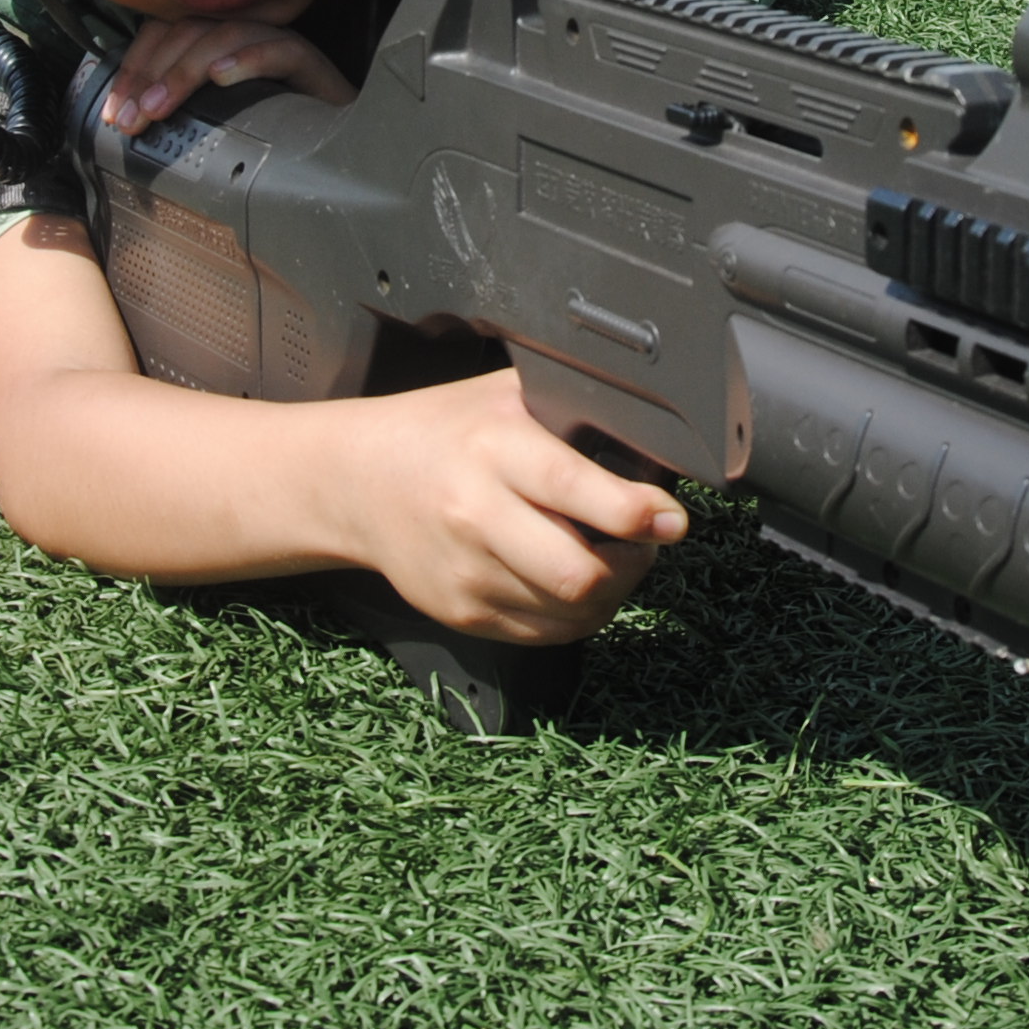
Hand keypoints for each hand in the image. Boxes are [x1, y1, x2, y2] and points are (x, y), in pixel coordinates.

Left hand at [98, 17, 357, 130]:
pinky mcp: (312, 63)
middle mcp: (246, 36)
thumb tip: (132, 128)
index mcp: (219, 46)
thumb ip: (185, 116)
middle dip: (151, 75)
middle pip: (189, 30)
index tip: (114, 112)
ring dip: (184, 71)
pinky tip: (222, 78)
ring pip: (224, 35)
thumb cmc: (280, 140)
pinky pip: (278, 49)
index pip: (166, 33)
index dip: (135, 67)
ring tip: (161, 107)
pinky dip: (246, 59)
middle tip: (132, 119)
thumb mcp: (220, 127)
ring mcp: (279, 45)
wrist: (347, 149)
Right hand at [334, 369, 689, 643]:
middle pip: (580, 574)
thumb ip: (571, 408)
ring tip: (613, 557)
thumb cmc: (443, 430)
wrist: (357, 481)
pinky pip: (545, 634)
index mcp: (494, 449)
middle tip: (645, 540)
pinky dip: (576, 615)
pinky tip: (576, 580)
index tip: (671, 518)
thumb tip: (654, 432)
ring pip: (570, 612)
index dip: (637, 512)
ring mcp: (466, 573)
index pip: (577, 491)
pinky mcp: (461, 612)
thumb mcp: (505, 395)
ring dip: (612, 591)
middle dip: (634, 564)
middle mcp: (476, 515)